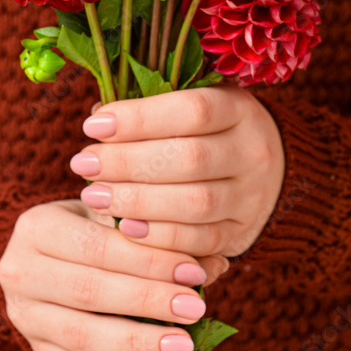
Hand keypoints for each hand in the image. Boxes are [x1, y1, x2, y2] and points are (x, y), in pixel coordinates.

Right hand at [0, 199, 227, 350]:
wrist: (50, 254)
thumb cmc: (95, 230)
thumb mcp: (118, 221)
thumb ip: (160, 238)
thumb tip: (215, 263)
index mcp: (37, 226)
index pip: (98, 247)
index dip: (148, 261)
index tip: (194, 272)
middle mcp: (19, 270)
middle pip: (89, 291)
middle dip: (147, 302)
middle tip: (194, 311)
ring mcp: (22, 314)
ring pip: (80, 334)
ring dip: (135, 343)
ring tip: (181, 347)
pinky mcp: (34, 348)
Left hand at [71, 86, 284, 258]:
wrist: (268, 175)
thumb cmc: (208, 134)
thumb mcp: (189, 111)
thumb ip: (149, 111)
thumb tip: (99, 117)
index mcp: (239, 109)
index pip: (192, 110)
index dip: (139, 118)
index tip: (93, 125)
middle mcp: (253, 151)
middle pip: (191, 158)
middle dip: (128, 163)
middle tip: (82, 164)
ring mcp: (252, 196)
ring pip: (196, 203)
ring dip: (138, 202)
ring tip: (94, 196)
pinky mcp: (242, 233)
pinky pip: (201, 241)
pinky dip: (160, 237)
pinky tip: (124, 228)